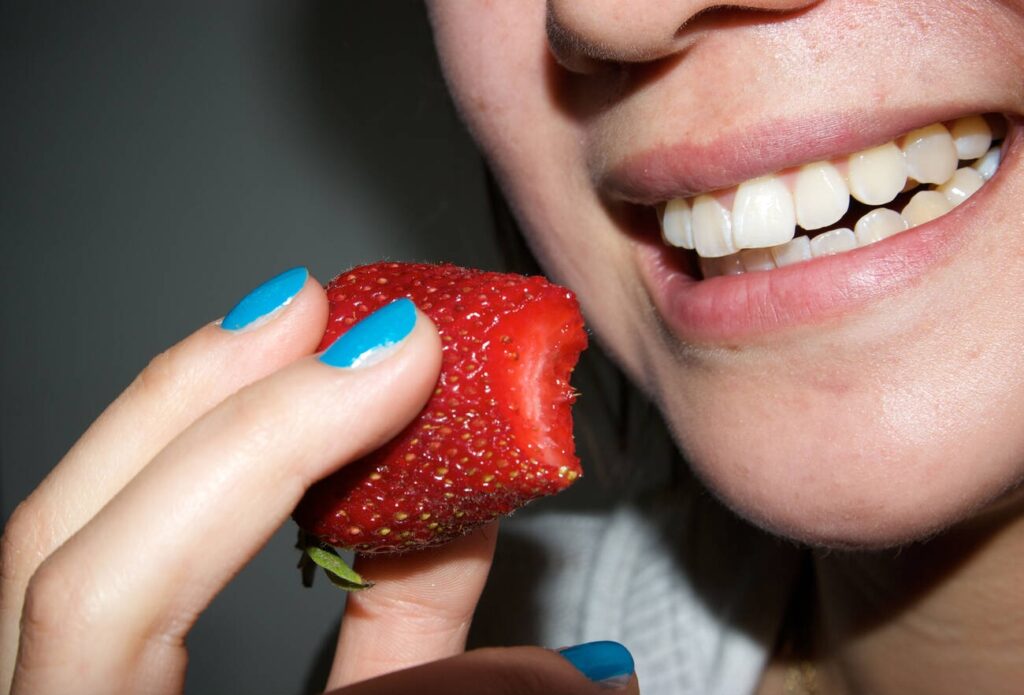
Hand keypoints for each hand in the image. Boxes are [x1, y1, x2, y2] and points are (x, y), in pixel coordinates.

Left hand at [0, 266, 636, 694]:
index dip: (256, 455)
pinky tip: (230, 429)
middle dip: (201, 399)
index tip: (396, 363)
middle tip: (319, 309)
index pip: (109, 601)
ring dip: (171, 415)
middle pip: (52, 536)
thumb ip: (424, 665)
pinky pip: (83, 557)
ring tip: (278, 334)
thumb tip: (524, 567)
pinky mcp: (51, 680)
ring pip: (47, 532)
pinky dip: (161, 475)